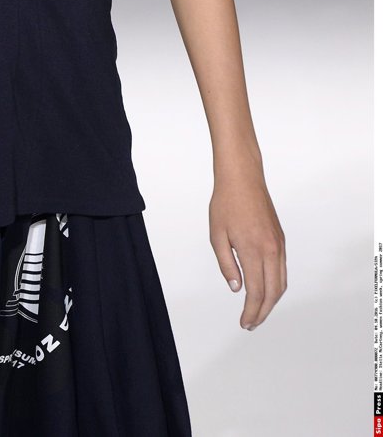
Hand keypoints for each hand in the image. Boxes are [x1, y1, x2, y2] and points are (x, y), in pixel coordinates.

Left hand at [209, 160, 286, 329]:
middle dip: (263, 312)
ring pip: (282, 282)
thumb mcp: (217, 235)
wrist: (242, 177)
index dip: (251, 312)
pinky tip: (266, 289)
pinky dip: (276, 285)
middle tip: (251, 323)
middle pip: (273, 293)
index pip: (257, 292)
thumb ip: (226, 265)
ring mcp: (278, 244)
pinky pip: (282, 269)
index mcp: (253, 250)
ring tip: (258, 311)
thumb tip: (237, 288)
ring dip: (272, 300)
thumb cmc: (226, 203)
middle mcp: (271, 250)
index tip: (244, 323)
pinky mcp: (281, 239)